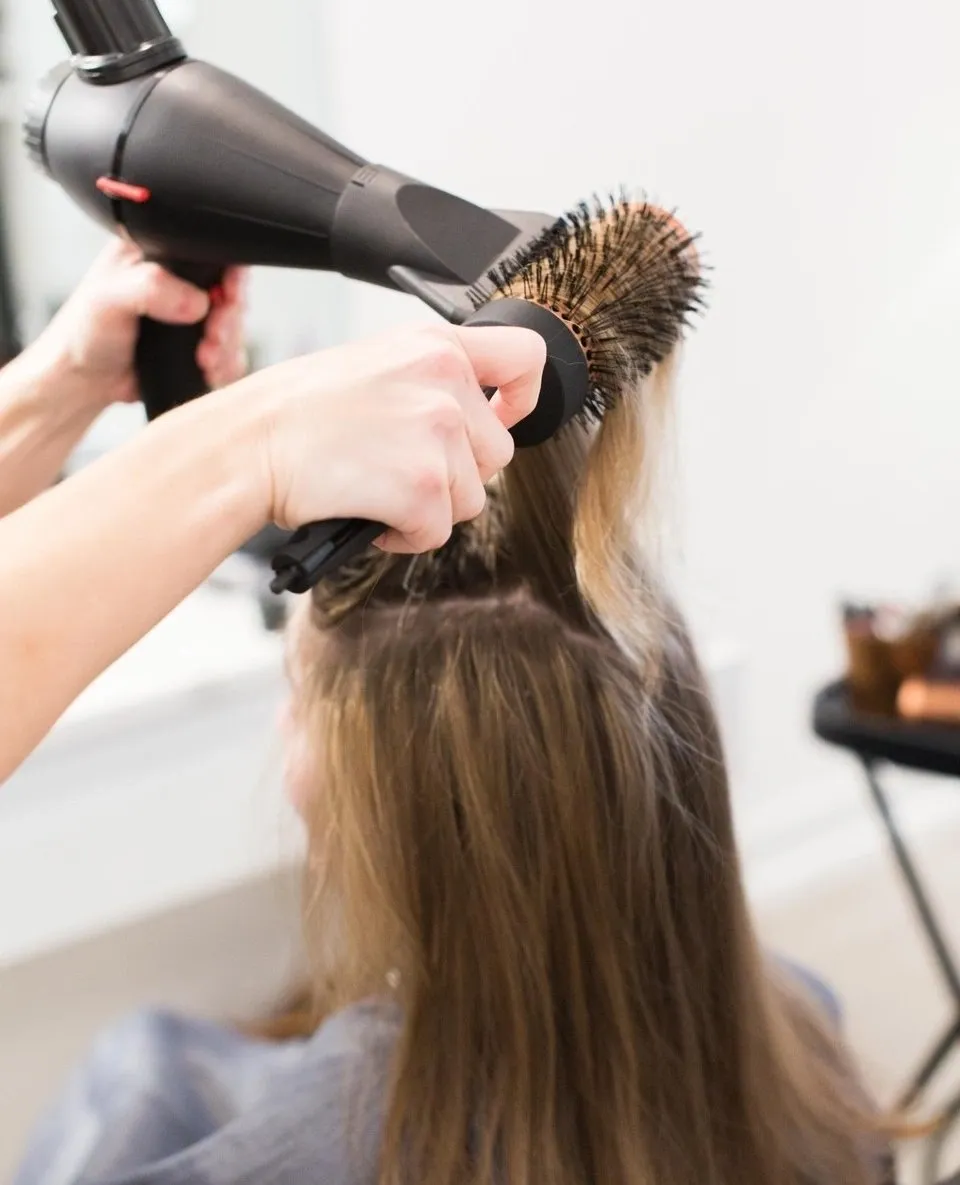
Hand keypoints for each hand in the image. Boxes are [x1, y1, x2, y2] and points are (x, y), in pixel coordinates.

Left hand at [32, 239, 247, 410]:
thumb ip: (152, 288)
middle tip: (212, 338)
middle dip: (228, 320)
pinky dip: (226, 365)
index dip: (229, 273)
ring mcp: (190, 314)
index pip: (211, 249)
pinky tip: (208, 370)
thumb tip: (198, 302)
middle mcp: (179, 281)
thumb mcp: (109, 297)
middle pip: (232, 292)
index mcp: (158, 253)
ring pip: (235, 326)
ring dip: (228, 347)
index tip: (225, 295)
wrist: (83, 379)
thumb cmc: (85, 332)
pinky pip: (231, 354)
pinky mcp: (197, 346)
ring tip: (204, 360)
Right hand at [242, 323, 544, 552]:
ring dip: (429, 508)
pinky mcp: (422, 486)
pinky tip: (371, 512)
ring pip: (471, 499)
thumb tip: (476, 415)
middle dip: (455, 474)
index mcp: (437, 344)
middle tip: (400, 468)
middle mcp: (446, 381)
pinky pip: (438, 532)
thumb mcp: (377, 364)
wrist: (249, 443)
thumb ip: (432, 380)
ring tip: (377, 488)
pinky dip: (406, 536)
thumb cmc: (300, 411)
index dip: (523, 398)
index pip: (525, 357)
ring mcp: (437, 432)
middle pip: (496, 454)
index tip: (500, 417)